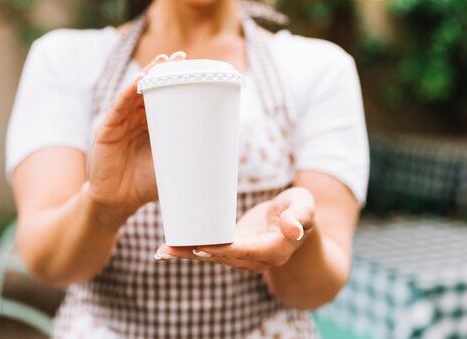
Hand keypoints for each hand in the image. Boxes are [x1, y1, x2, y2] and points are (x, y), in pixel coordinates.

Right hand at [86, 51, 186, 216]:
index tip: (194, 67)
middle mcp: (136, 117)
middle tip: (181, 57)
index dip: (177, 81)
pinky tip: (141, 80)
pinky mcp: (107, 127)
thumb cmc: (145, 185)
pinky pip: (119, 104)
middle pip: (151, 86)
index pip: (166, 96)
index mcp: (152, 124)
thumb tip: (227, 148)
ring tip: (163, 61)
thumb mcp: (173, 165)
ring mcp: (121, 120)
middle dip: (165, 70)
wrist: (118, 202)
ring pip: (135, 90)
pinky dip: (130, 90)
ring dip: (148, 73)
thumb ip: (190, 154)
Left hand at [155, 187, 315, 272]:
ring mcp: (243, 257)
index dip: (222, 250)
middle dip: (194, 254)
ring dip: (186, 254)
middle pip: (222, 258)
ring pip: (212, 257)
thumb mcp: (305, 206)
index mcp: (274, 250)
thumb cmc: (299, 208)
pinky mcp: (233, 249)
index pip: (245, 251)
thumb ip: (299, 215)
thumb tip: (290, 229)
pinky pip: (210, 251)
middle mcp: (257, 259)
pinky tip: (169, 249)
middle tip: (166, 250)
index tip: (200, 246)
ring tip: (161, 251)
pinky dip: (190, 250)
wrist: (294, 219)